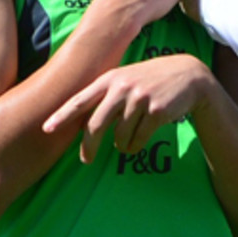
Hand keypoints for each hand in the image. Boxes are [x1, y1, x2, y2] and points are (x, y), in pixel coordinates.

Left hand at [43, 53, 213, 162]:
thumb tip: (85, 125)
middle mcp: (122, 87)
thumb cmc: (152, 80)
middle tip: (86, 160)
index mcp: (110, 79)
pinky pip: (138, 139)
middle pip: (96, 124)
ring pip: (119, 136)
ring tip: (125, 145)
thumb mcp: (127, 79)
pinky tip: (138, 143)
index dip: (62, 116)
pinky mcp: (156, 111)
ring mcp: (140, 99)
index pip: (80, 100)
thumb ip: (107, 96)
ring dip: (120, 146)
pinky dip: (135, 146)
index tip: (47, 129)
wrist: (190, 76)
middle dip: (89, 146)